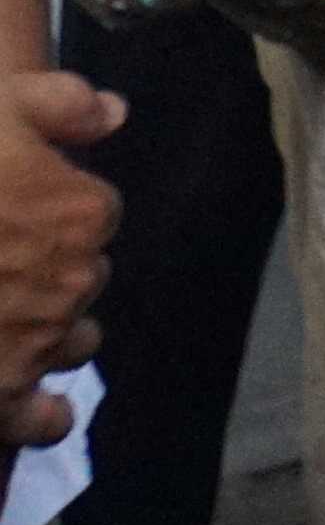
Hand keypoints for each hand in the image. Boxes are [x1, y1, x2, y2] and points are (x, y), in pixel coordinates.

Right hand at [0, 75, 121, 446]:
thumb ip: (60, 104)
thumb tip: (114, 113)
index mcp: (84, 214)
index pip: (95, 214)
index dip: (53, 207)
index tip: (13, 206)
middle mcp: (75, 282)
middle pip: (82, 277)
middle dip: (48, 269)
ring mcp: (36, 344)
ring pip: (73, 342)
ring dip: (49, 334)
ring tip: (3, 318)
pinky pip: (44, 420)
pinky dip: (40, 414)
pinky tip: (30, 403)